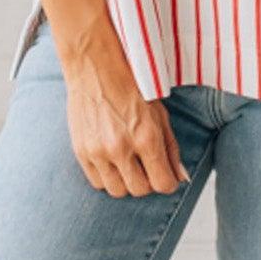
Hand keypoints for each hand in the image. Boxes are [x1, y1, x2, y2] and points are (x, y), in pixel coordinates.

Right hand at [62, 52, 190, 197]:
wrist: (95, 68)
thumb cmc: (130, 87)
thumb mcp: (160, 114)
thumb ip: (171, 149)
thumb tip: (179, 177)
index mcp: (146, 137)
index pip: (162, 184)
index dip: (168, 183)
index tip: (166, 177)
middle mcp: (121, 148)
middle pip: (140, 190)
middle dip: (147, 182)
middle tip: (146, 167)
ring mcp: (98, 151)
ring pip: (117, 190)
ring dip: (126, 181)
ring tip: (128, 163)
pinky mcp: (81, 151)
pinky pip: (97, 182)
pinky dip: (107, 177)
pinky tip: (111, 161)